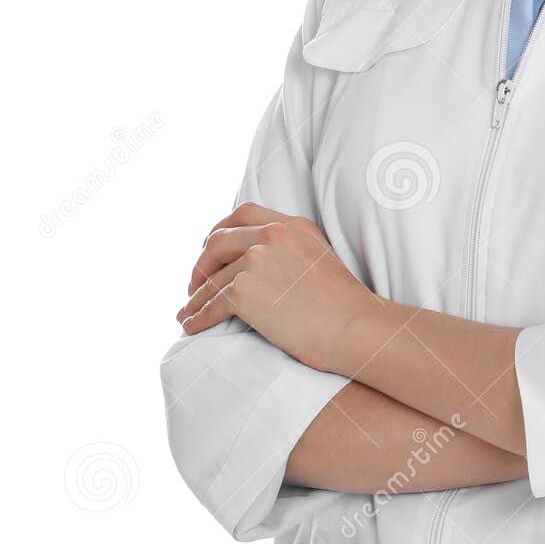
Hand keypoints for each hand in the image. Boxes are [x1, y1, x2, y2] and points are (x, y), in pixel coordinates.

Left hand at [176, 202, 373, 372]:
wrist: (356, 329)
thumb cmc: (345, 307)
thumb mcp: (319, 259)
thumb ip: (290, 251)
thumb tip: (258, 264)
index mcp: (293, 225)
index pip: (243, 214)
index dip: (220, 231)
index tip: (210, 251)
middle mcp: (273, 235)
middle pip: (218, 240)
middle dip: (201, 264)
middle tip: (195, 284)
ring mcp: (257, 260)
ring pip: (211, 279)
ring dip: (196, 297)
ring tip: (188, 312)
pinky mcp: (244, 290)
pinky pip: (210, 305)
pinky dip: (198, 317)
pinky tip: (192, 326)